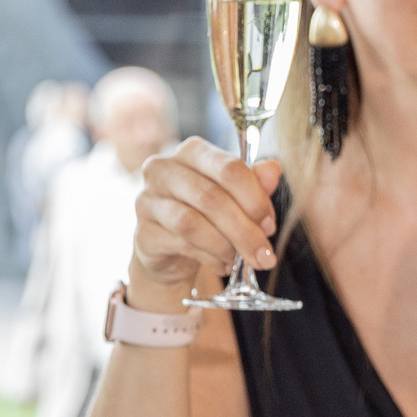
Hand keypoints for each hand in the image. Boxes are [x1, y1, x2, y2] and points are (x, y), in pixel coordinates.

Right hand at [125, 138, 281, 308]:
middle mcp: (163, 169)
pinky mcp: (142, 232)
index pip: (229, 168)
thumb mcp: (236, 197)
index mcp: (192, 151)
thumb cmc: (208, 214)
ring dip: (226, 246)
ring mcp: (147, 200)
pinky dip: (209, 258)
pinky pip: (181, 244)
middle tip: (264, 254)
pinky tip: (222, 265)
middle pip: (211, 197)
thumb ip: (255, 183)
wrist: (172, 248)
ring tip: (241, 259)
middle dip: (245, 231)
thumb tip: (274, 169)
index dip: (256, 199)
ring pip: (192, 223)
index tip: (270, 225)